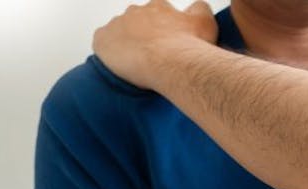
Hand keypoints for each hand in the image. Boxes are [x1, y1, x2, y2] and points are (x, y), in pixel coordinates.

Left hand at [92, 0, 217, 88]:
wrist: (171, 62)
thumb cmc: (188, 46)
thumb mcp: (206, 22)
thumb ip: (200, 9)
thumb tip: (197, 6)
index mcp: (158, 6)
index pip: (159, 12)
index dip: (164, 27)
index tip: (168, 40)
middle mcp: (136, 11)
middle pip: (137, 21)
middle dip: (144, 35)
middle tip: (155, 54)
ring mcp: (117, 24)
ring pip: (119, 32)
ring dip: (127, 44)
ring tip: (138, 63)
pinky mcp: (102, 39)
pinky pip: (101, 43)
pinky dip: (109, 52)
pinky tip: (121, 64)